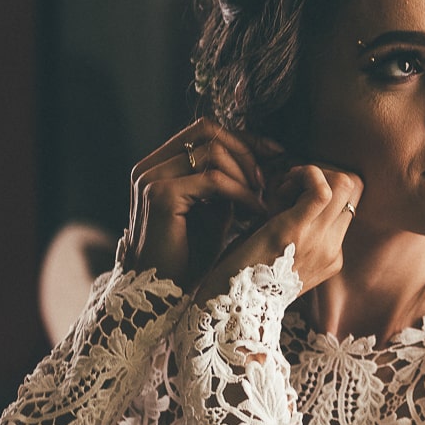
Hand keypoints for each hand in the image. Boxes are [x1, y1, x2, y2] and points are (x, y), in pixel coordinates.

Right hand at [125, 118, 281, 288]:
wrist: (161, 293)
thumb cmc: (189, 256)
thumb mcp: (213, 211)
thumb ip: (229, 184)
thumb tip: (262, 162)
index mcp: (159, 165)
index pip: (204, 130)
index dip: (242, 138)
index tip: (274, 152)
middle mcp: (150, 166)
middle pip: (208, 131)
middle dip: (246, 151)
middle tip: (268, 179)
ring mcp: (151, 178)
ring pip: (212, 151)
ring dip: (245, 173)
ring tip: (262, 197)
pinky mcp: (161, 196)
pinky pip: (213, 180)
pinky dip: (241, 192)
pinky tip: (255, 210)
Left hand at [193, 164, 362, 302]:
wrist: (227, 307)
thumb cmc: (243, 277)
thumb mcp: (278, 257)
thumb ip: (294, 234)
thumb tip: (288, 199)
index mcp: (330, 257)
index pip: (347, 205)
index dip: (322, 187)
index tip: (291, 193)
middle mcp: (331, 249)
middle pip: (353, 189)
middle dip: (322, 174)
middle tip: (290, 185)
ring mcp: (319, 242)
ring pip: (344, 184)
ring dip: (313, 174)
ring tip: (284, 187)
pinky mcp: (296, 232)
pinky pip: (321, 189)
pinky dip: (306, 174)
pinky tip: (282, 183)